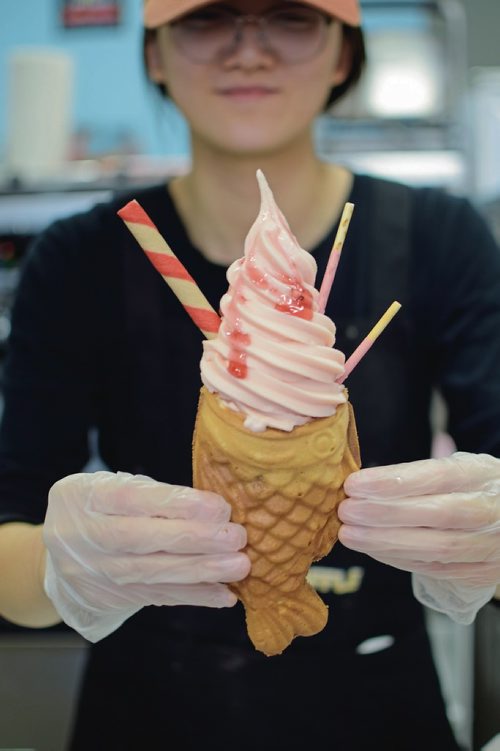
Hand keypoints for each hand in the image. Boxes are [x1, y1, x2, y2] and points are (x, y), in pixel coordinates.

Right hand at [43, 471, 249, 641]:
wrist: (59, 556)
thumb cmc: (101, 509)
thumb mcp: (112, 488)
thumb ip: (153, 496)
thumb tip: (215, 511)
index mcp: (85, 496)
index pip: (132, 498)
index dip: (176, 503)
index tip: (218, 507)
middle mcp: (84, 535)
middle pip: (142, 539)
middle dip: (194, 539)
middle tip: (236, 537)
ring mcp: (96, 571)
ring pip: (152, 573)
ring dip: (201, 571)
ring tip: (239, 566)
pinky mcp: (112, 597)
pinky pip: (157, 596)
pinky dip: (193, 596)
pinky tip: (224, 593)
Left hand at [338, 452, 499, 623]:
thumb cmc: (475, 487)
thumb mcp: (459, 467)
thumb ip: (419, 474)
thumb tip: (364, 481)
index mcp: (481, 475)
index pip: (437, 476)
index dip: (393, 482)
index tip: (355, 484)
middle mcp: (490, 510)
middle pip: (437, 515)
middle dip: (384, 514)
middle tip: (346, 511)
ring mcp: (490, 545)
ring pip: (436, 548)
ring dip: (385, 542)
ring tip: (350, 533)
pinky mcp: (481, 573)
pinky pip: (436, 569)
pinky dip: (399, 559)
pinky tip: (372, 549)